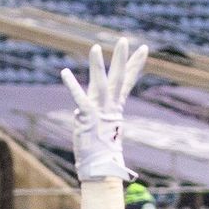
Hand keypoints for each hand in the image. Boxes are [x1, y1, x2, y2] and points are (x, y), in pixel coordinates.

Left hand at [61, 36, 146, 183]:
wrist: (101, 169)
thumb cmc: (103, 153)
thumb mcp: (105, 130)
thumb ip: (99, 117)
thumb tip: (91, 113)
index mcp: (115, 108)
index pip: (127, 81)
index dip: (135, 64)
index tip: (144, 49)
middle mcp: (110, 106)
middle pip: (119, 78)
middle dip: (122, 58)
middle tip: (124, 39)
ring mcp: (100, 111)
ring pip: (101, 84)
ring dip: (98, 65)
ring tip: (95, 47)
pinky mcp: (87, 117)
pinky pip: (79, 98)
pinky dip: (72, 85)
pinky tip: (64, 72)